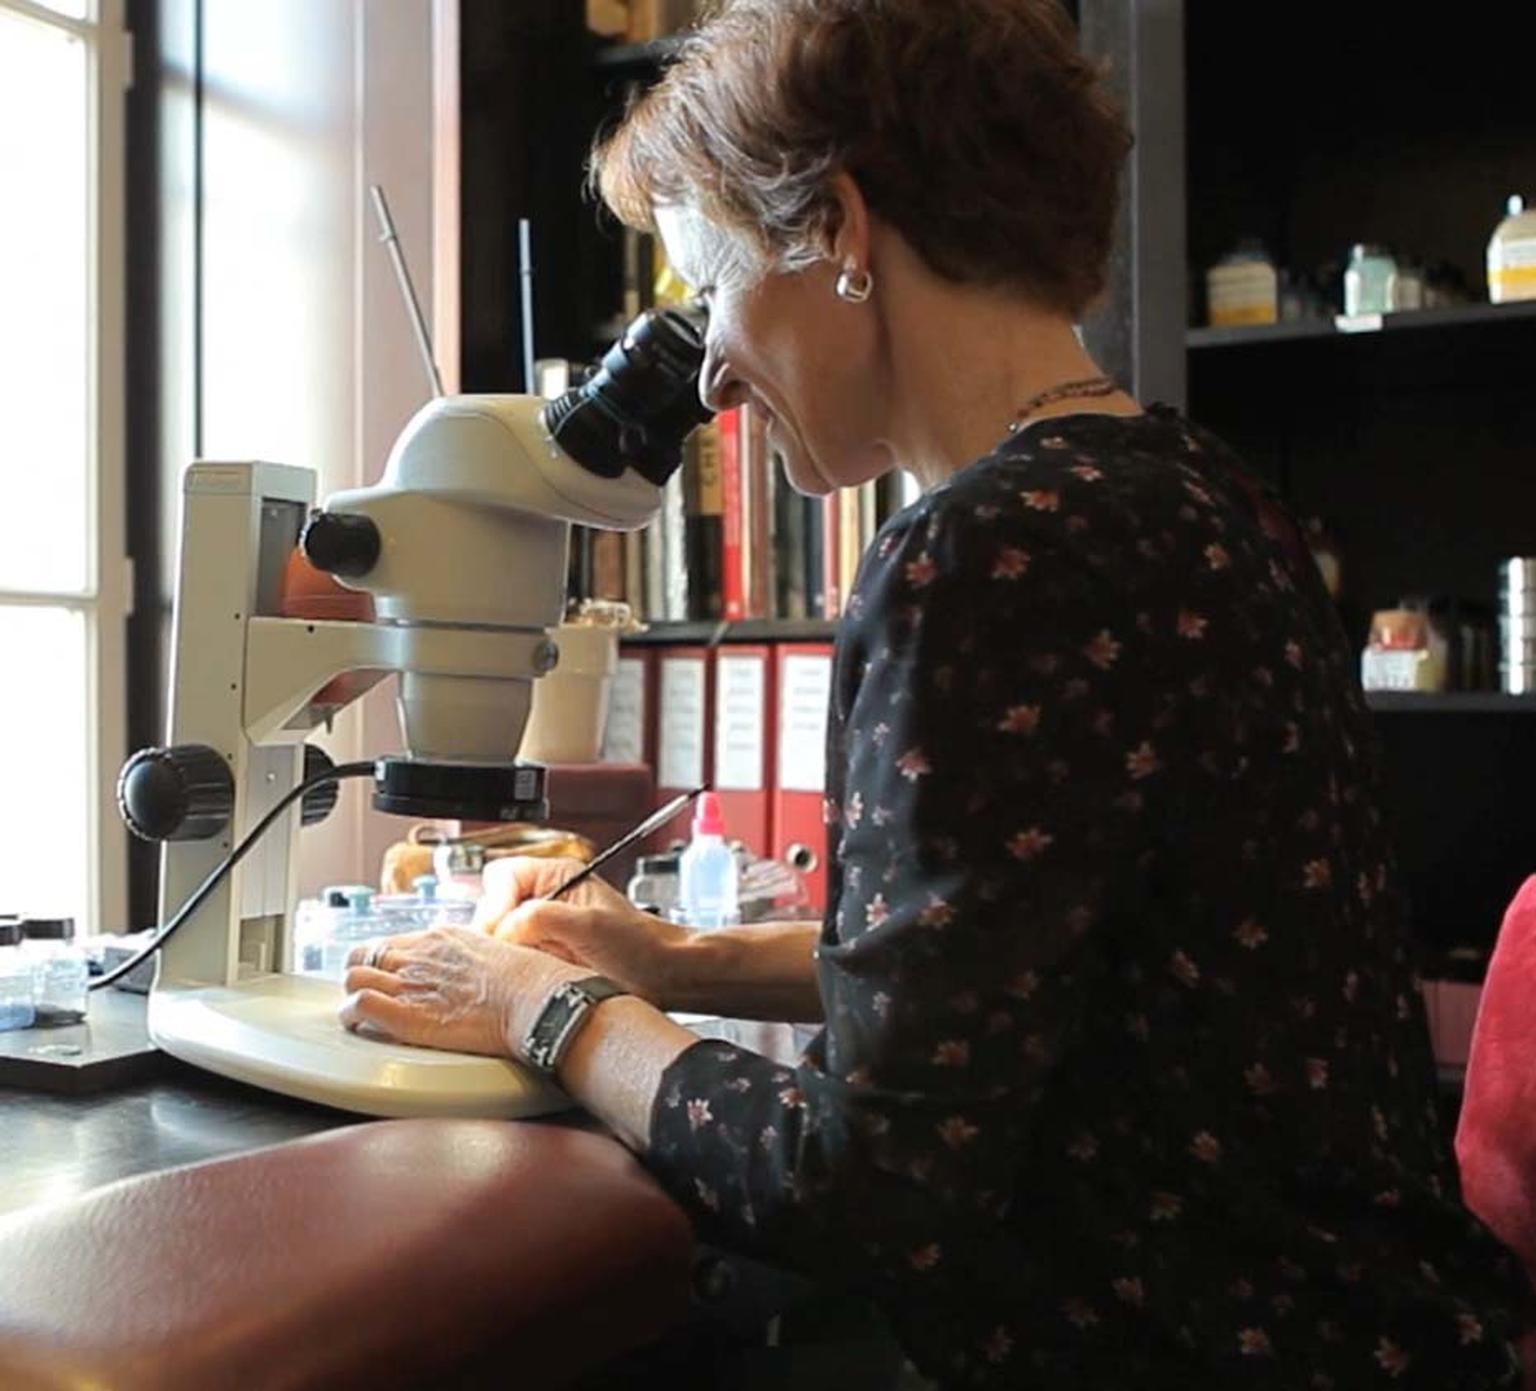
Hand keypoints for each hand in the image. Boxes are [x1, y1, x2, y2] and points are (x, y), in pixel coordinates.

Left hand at [339, 926, 578, 1058]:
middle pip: (364, 955)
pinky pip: (358, 1005)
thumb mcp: (500, 953)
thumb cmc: (533, 983)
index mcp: (443, 937)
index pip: (392, 942)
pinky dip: (352, 1016)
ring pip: (353, 977)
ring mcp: (412, 982)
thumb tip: (476, 974)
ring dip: (353, 995)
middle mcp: (421, 954)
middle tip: (371, 995)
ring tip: (362, 1015)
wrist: (539, 1001)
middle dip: (362, 975)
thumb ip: (475, 959)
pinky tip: (361, 1026)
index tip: (389, 978)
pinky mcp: (407, 1015)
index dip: (385, 962)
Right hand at [473, 856, 691, 1006]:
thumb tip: (504, 927)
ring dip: (507, 951)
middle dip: (498, 930)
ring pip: (498, 934)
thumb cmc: (637, 944)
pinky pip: (511, 958)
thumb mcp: (590, 925)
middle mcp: (544, 897)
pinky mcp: (542, 954)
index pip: (502, 876)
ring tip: (532, 965)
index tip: (504, 931)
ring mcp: (541, 927)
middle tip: (515, 953)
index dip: (497, 903)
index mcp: (556, 874)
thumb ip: (541, 917)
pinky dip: (515, 968)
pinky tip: (534, 976)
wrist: (660, 975)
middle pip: (492, 905)